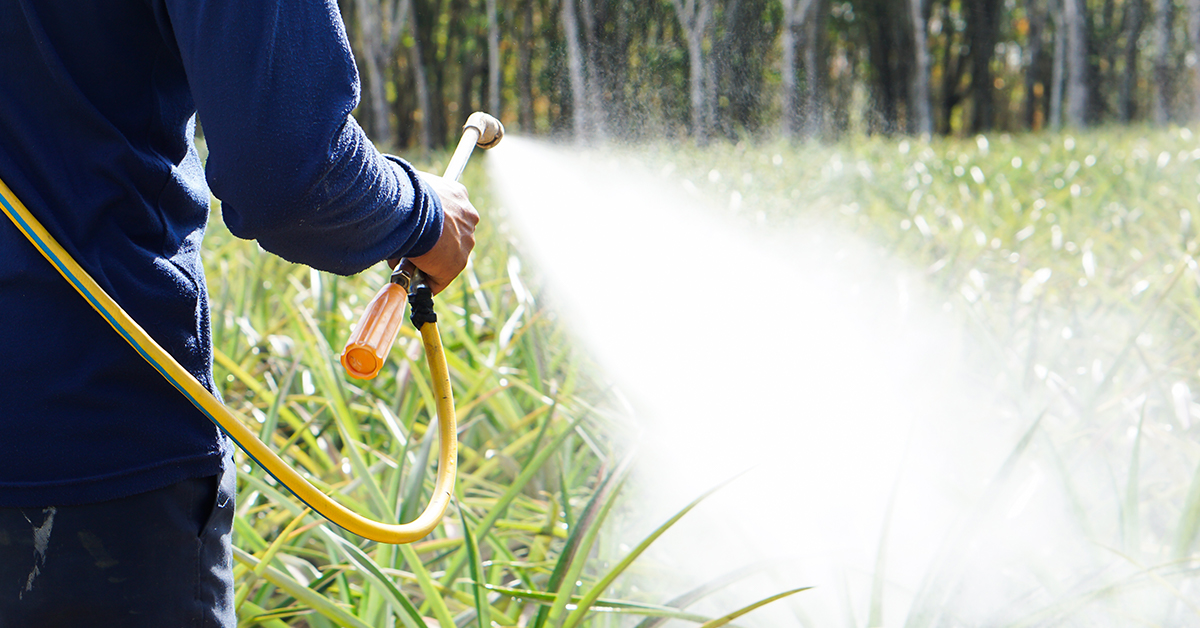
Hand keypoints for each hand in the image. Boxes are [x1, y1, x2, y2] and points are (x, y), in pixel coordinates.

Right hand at [393, 171, 478, 294]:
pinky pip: (438, 278)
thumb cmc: (406, 193)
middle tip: (408, 247)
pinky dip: (422, 280)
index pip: (447, 213)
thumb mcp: (411, 187)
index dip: (430, 223)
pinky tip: (407, 279)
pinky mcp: (456, 264)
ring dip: (426, 263)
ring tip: (403, 262)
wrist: (413, 210)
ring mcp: (465, 242)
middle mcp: (468, 217)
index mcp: (457, 196)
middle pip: (449, 237)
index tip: (415, 229)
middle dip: (431, 244)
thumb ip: (411, 198)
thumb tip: (395, 210)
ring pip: (445, 257)